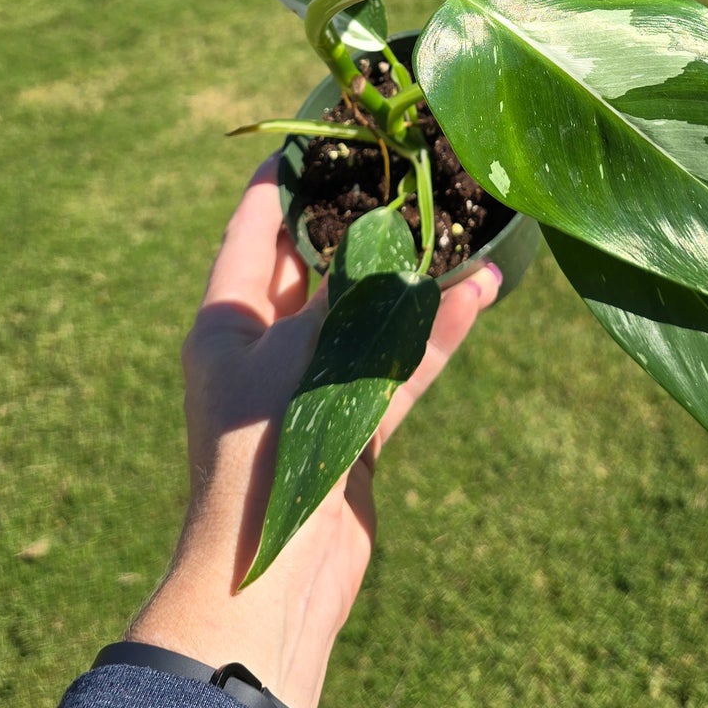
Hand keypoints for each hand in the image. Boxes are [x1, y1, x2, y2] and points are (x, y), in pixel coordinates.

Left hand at [127, 155, 500, 707]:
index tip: (326, 127)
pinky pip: (396, 364)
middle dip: (365, 218)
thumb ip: (350, 294)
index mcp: (227, 319)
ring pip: (368, 312)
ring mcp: (311, 388)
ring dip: (414, 277)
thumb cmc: (262, 457)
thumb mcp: (301, 354)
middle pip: (320, 262)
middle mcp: (265, 345)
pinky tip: (480, 294)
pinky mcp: (353, 428)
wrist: (271, 580)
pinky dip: (433, 334)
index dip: (288, 174)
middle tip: (410, 164)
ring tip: (462, 222)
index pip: (256, 224)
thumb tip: (390, 240)